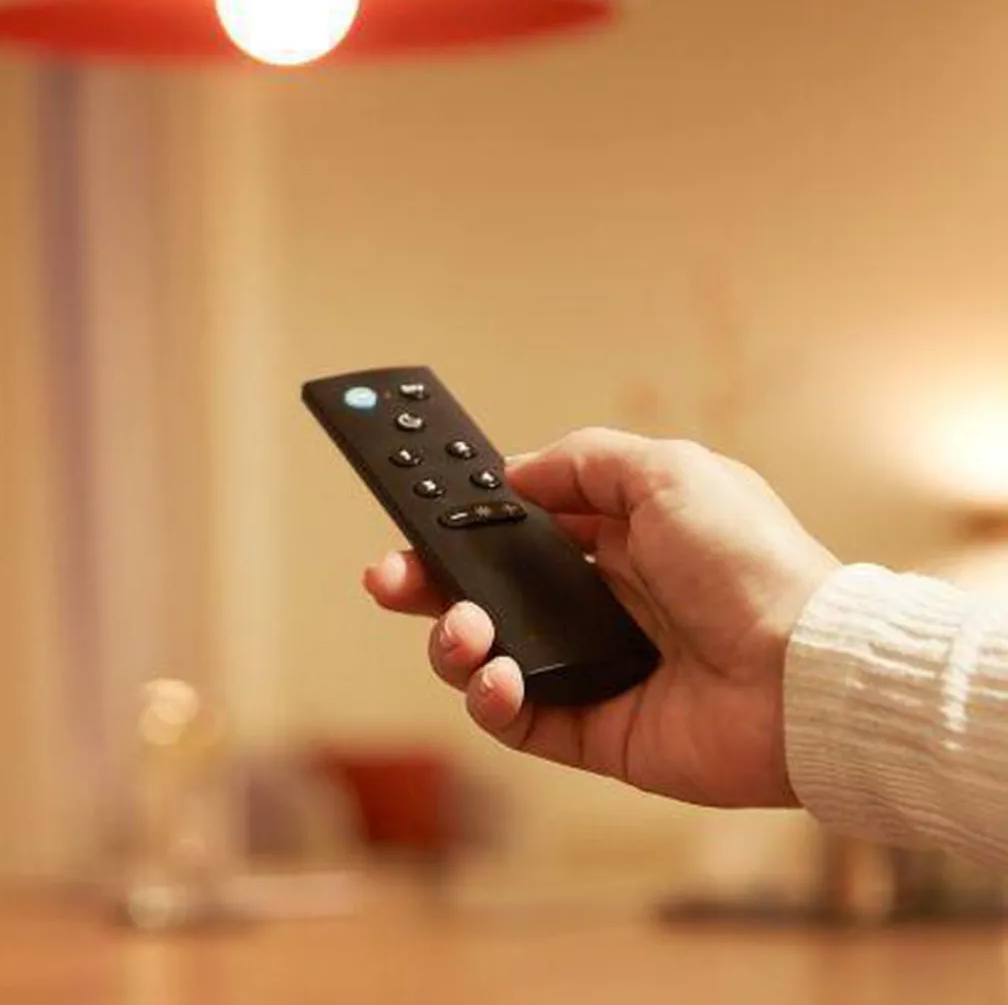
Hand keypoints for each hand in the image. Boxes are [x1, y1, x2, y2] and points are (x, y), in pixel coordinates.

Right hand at [363, 428, 838, 807]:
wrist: (806, 675)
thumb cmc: (750, 564)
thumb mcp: (669, 471)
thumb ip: (585, 461)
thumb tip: (516, 474)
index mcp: (617, 538)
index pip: (516, 529)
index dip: (463, 523)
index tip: (416, 517)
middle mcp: (600, 601)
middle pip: (486, 592)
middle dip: (425, 584)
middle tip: (385, 579)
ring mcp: (594, 667)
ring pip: (488, 655)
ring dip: (453, 641)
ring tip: (463, 632)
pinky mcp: (596, 729)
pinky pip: (517, 719)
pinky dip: (491, 699)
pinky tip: (498, 677)